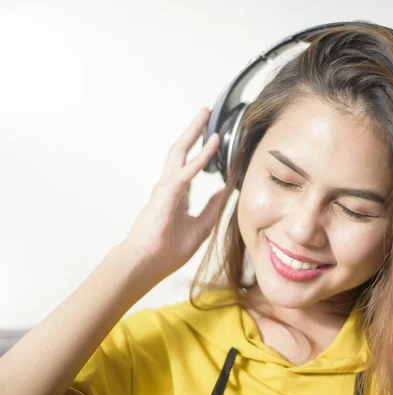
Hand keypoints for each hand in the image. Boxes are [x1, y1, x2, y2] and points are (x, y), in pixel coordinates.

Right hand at [122, 107, 224, 282]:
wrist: (146, 264)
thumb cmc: (167, 249)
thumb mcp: (201, 226)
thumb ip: (213, 207)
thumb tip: (226, 191)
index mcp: (177, 195)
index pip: (191, 167)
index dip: (203, 153)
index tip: (215, 139)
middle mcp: (169, 186)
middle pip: (182, 151)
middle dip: (193, 131)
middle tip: (205, 114)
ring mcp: (166, 188)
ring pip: (180, 153)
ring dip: (193, 134)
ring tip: (204, 117)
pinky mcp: (167, 194)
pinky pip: (186, 171)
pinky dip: (200, 157)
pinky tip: (212, 145)